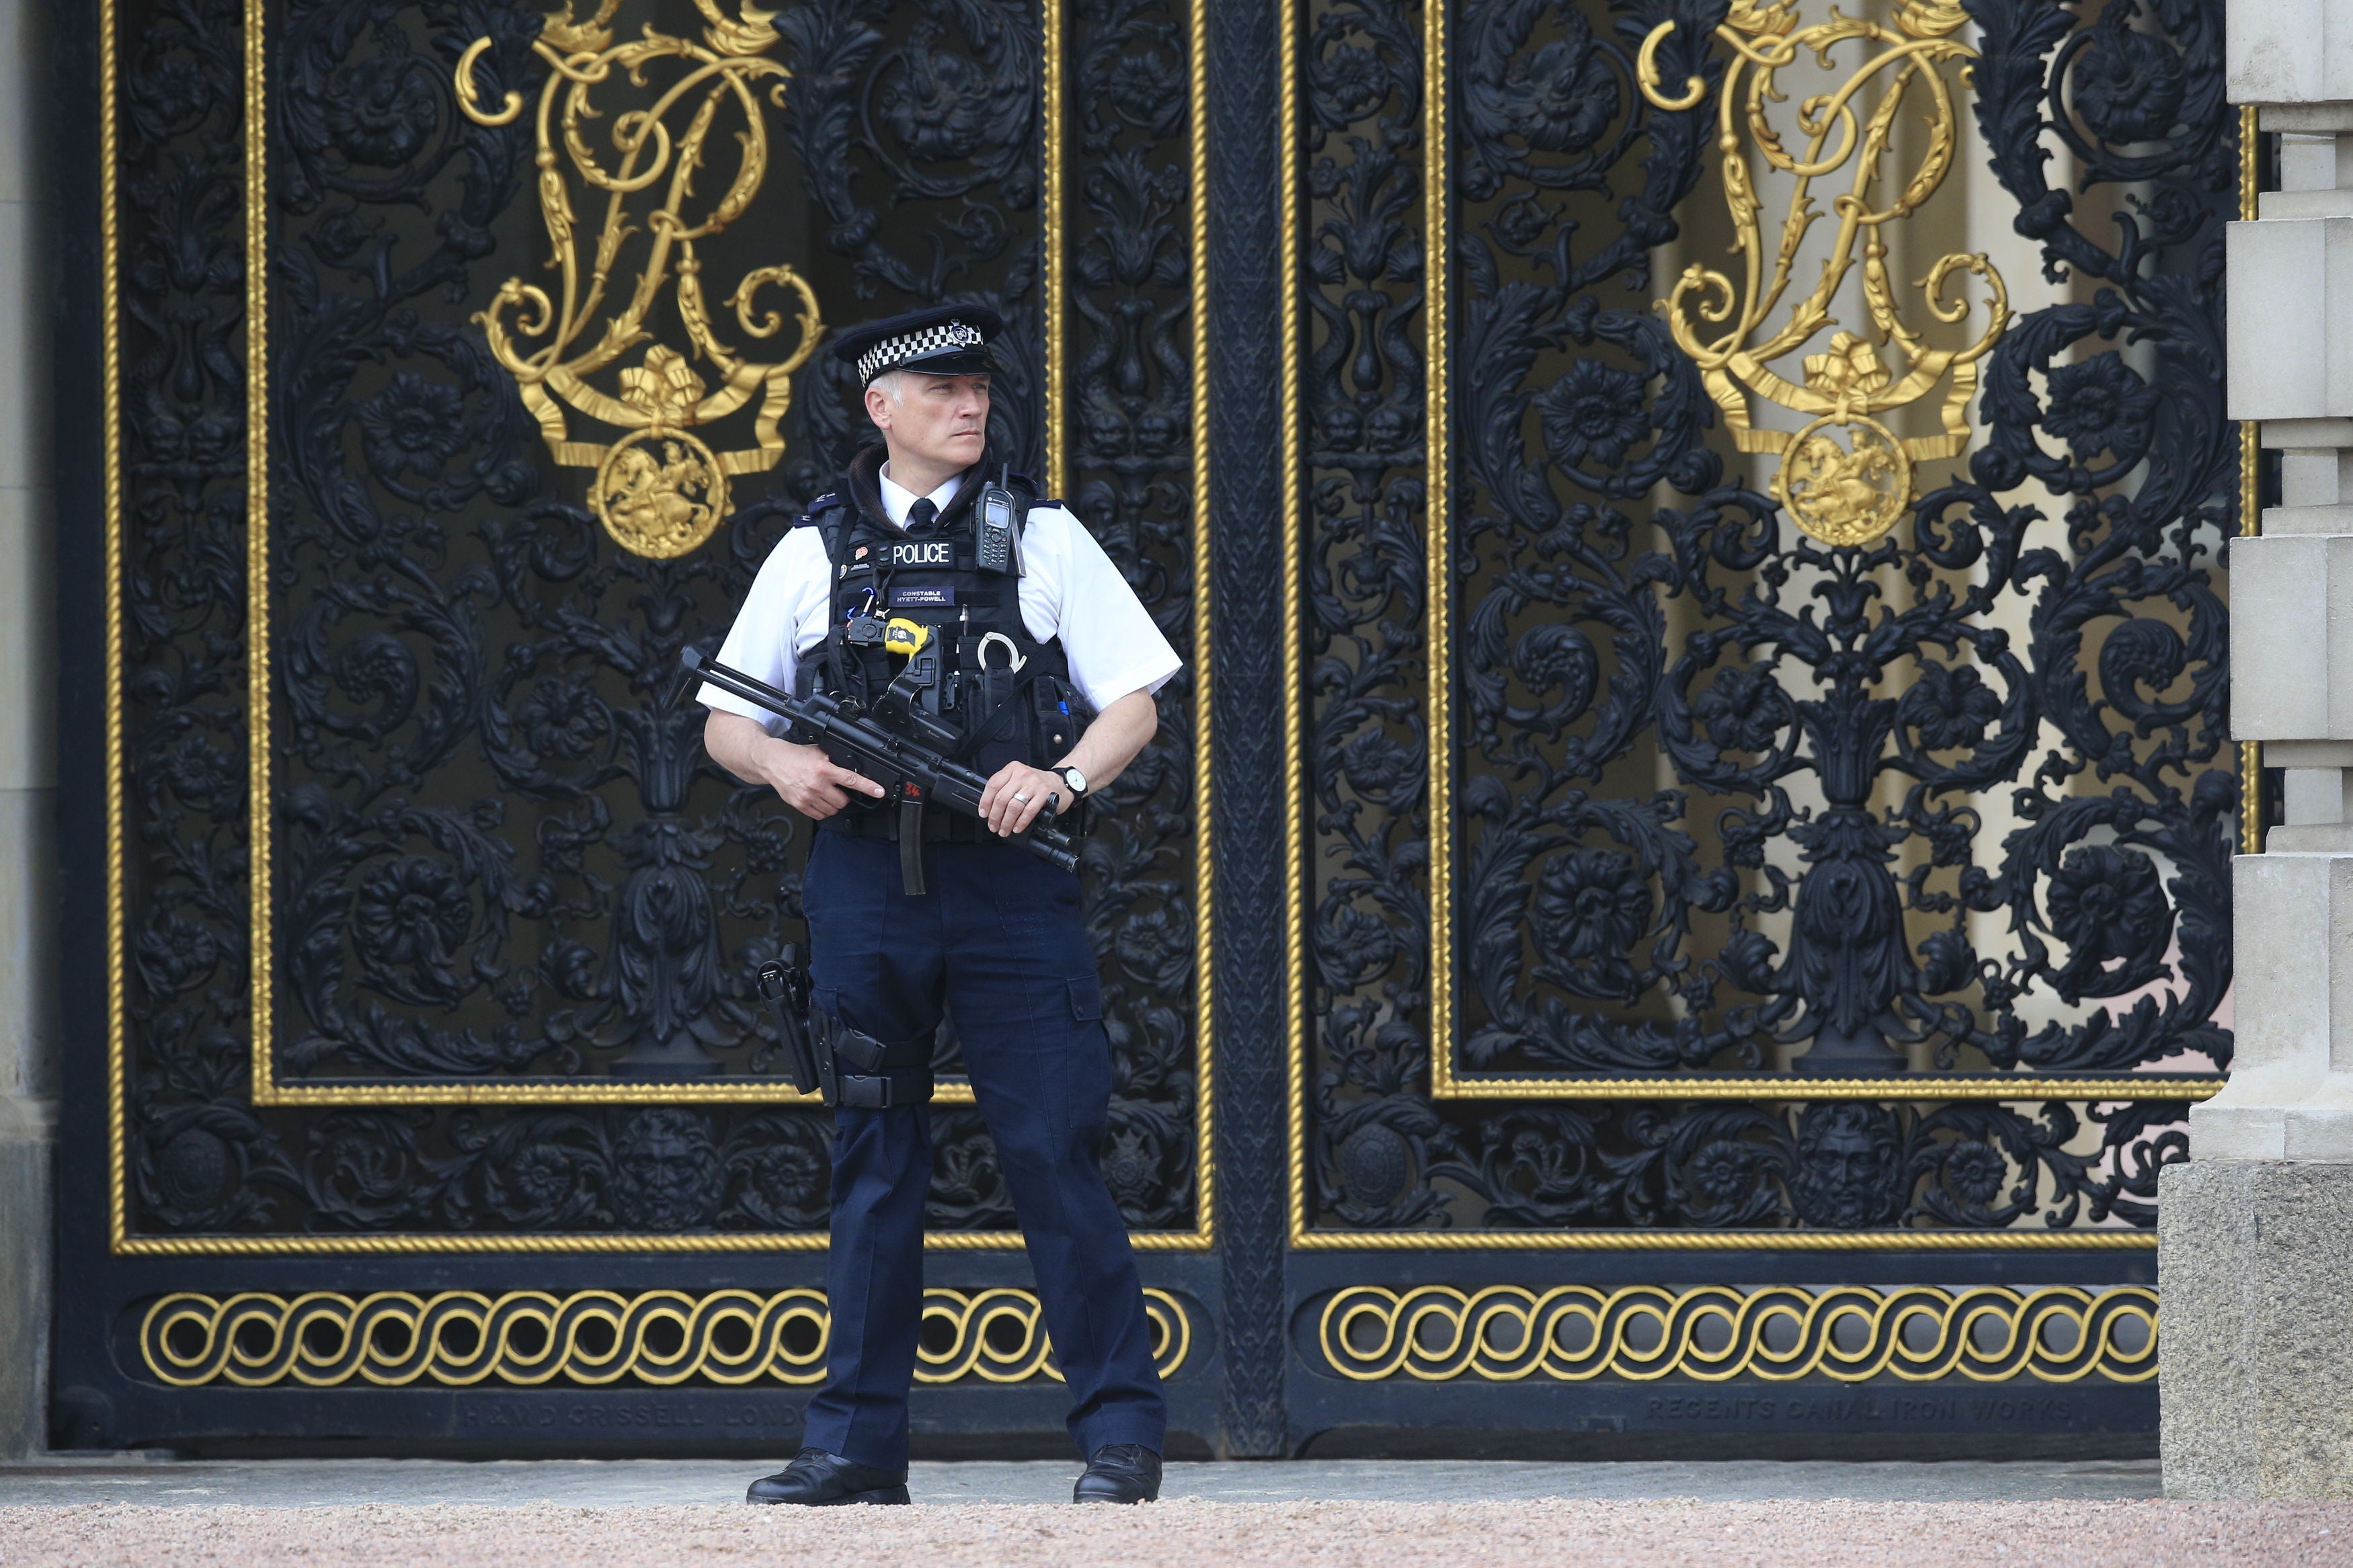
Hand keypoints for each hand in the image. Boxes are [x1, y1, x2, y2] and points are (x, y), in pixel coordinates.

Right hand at [760, 738, 885, 818]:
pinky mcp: (800, 805)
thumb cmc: (795, 756)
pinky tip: (818, 800)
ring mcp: (807, 796)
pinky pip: (820, 815)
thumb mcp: (819, 752)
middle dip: (844, 796)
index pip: (852, 780)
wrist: (772, 761)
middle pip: (843, 801)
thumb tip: (853, 767)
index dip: (868, 787)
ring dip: (833, 804)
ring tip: (826, 793)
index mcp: (824, 769)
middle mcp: (816, 784)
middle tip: (837, 789)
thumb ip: (835, 760)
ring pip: (832, 810)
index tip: (879, 792)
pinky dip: (823, 810)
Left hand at [978, 761, 1061, 838]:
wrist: (1060, 783)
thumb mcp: (1018, 778)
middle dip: (995, 816)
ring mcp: (1034, 784)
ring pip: (1013, 806)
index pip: (993, 785)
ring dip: (1006, 822)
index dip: (985, 802)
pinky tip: (1017, 827)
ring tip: (1004, 830)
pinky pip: (1028, 811)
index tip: (983, 813)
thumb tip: (990, 808)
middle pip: (1001, 798)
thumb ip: (1005, 787)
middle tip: (993, 826)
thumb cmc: (1036, 784)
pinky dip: (1020, 822)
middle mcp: (1022, 774)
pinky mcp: (1044, 794)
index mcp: (1012, 769)